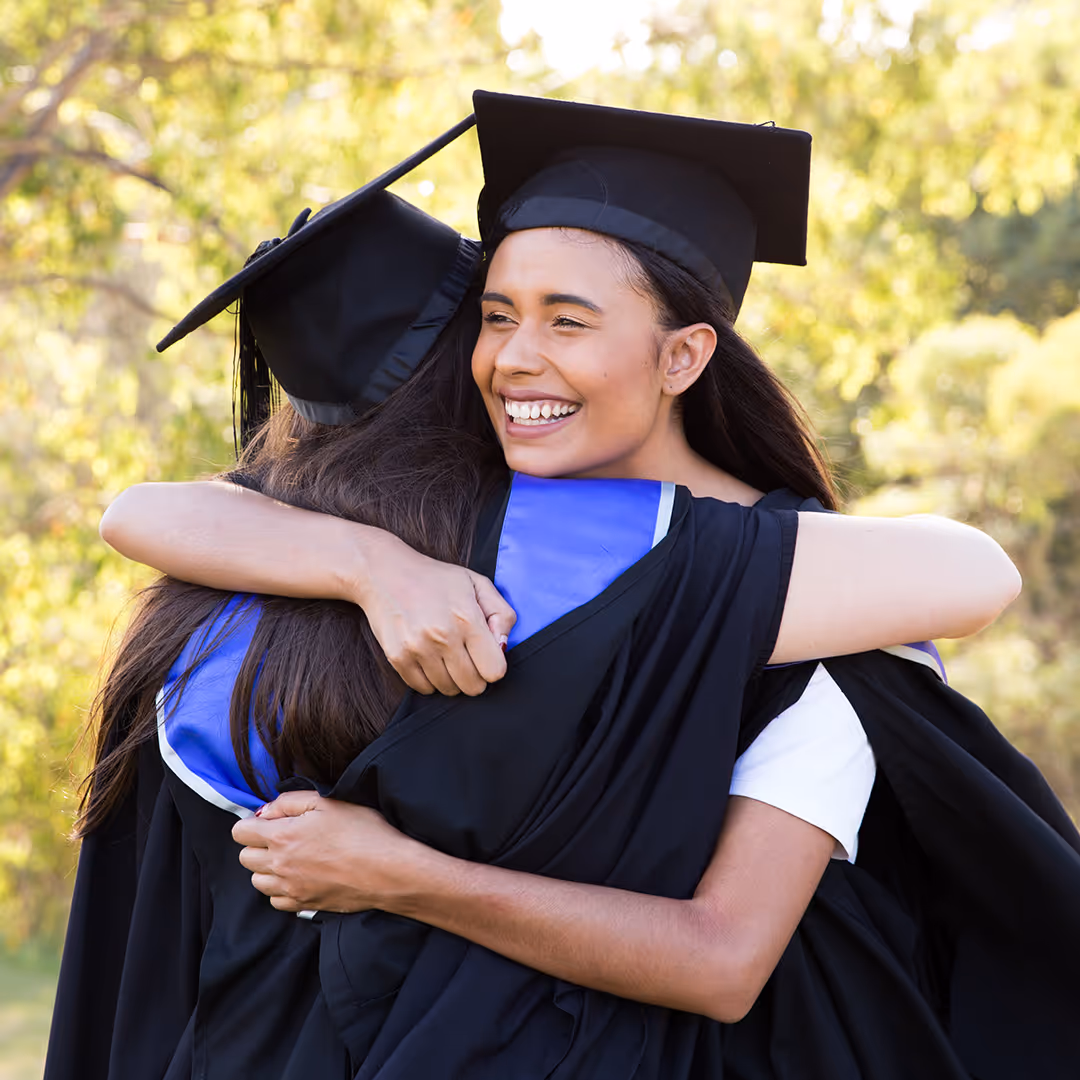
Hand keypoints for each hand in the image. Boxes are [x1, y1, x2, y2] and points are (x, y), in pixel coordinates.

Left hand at [232, 791, 422, 912]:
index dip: (252, 823)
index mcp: (282, 836)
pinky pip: (275, 901)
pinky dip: (281, 889)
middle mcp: (279, 865)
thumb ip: (290, 801)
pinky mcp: (303, 905)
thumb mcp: (328, 802)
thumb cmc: (362, 831)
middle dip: (258, 844)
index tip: (271, 820)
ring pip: (257, 881)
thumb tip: (266, 811)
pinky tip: (300, 877)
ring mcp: (290, 888)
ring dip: (267, 868)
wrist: (387, 870)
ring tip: (292, 858)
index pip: (239, 832)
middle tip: (283, 836)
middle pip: (245, 857)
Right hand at [351, 530, 516, 696]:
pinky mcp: (397, 658)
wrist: (384, 573)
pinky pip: (423, 689)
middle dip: (475, 675)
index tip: (485, 654)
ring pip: (449, 690)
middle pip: (473, 686)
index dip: (493, 664)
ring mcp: (417, 649)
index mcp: (467, 618)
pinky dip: (430, 679)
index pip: (495, 671)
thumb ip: (502, 615)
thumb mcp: (477, 583)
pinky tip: (428, 658)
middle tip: (465, 655)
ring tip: (445, 653)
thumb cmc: (436, 579)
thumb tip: (503, 647)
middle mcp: (443, 636)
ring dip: (451, 678)